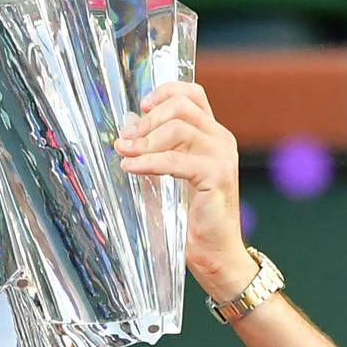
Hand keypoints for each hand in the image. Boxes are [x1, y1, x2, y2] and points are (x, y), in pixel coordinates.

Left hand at [113, 82, 257, 303]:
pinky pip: (176, 160)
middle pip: (183, 106)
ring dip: (145, 139)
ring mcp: (222, 156)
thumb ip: (156, 151)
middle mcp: (221, 140)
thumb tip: (128, 129)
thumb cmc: (192, 220)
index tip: (142, 106)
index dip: (165, 92)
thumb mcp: (171, 177)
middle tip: (125, 138)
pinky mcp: (217, 176)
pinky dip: (149, 161)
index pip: (193, 94)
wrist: (217, 254)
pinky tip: (131, 167)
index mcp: (213, 135)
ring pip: (179, 129)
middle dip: (148, 119)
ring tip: (124, 153)